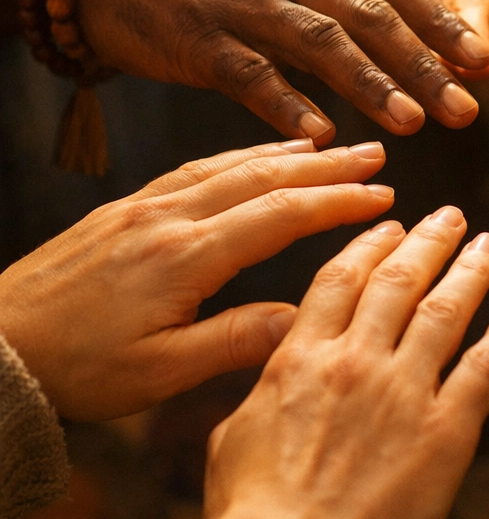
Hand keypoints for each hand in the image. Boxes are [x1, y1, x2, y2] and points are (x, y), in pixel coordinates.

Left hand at [0, 140, 394, 419]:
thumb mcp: (160, 372)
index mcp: (183, 257)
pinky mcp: (124, 209)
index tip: (383, 197)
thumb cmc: (74, 369)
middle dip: (326, 165)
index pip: (281, 215)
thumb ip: (236, 340)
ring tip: (332, 146)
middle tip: (376, 155)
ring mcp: (142, 207)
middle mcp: (167, 218)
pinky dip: (238, 157)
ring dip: (287, 154)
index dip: (337, 202)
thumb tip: (306, 319)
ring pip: (230, 166)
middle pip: (263, 177)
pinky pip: (194, 169)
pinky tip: (257, 158)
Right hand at [77, 0, 488, 140]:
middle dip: (424, 64)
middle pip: (371, 18)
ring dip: (370, 83)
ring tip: (412, 125)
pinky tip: (320, 136)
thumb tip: (412, 52)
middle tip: (468, 112)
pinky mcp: (198, 39)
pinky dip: (286, 103)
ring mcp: (243, 5)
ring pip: (319, 40)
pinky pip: (249, 73)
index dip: (443, 25)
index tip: (485, 64)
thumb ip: (340, 7)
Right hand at [172, 209, 488, 518]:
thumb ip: (267, 386)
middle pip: (399, 281)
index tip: (393, 225)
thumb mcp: (235, 431)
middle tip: (453, 217)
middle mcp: (356, 359)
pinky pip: (485, 366)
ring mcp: (404, 391)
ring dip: (471, 271)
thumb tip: (279, 364)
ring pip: (445, 310)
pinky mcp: (446, 430)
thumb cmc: (249, 509)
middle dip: (429, 241)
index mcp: (303, 355)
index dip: (372, 245)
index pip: (343, 278)